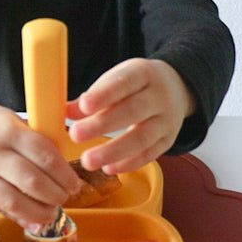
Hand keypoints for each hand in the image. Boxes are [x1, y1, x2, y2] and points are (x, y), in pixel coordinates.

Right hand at [0, 80, 80, 228]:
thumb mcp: (15, 123)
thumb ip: (37, 146)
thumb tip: (63, 176)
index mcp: (6, 130)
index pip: (44, 155)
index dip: (64, 174)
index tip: (75, 183)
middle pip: (31, 181)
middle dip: (56, 194)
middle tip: (67, 196)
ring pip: (13, 201)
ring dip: (39, 211)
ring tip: (52, 211)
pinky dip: (19, 216)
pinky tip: (33, 218)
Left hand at [66, 59, 195, 173]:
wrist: (176, 88)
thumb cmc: (135, 85)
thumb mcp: (116, 80)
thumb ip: (92, 97)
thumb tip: (65, 112)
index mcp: (143, 74)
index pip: (124, 82)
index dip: (104, 94)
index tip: (83, 105)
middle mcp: (159, 96)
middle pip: (133, 111)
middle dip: (102, 125)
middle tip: (75, 135)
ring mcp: (166, 120)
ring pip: (142, 137)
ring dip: (113, 151)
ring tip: (88, 160)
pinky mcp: (168, 140)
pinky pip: (150, 154)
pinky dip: (129, 163)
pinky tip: (109, 168)